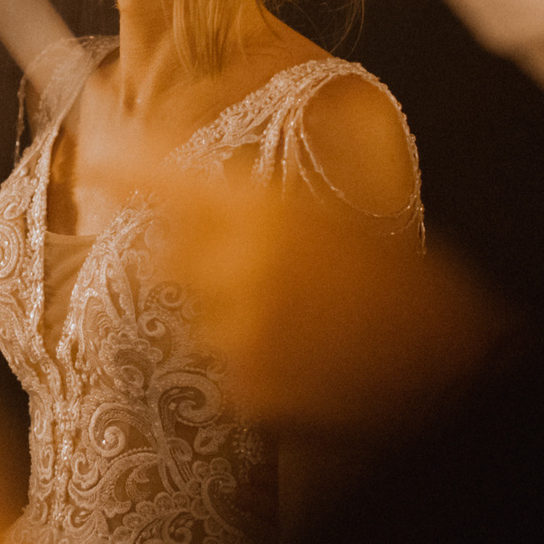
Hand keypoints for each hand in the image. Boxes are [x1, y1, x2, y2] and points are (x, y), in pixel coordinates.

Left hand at [148, 171, 506, 432]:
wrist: (446, 365)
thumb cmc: (401, 283)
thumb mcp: (340, 211)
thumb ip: (262, 196)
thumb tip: (199, 172)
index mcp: (268, 213)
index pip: (172, 181)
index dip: (129, 166)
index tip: (97, 154)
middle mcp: (240, 269)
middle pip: (168, 252)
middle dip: (191, 252)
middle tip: (251, 260)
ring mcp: (238, 334)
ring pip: (196, 312)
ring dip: (226, 308)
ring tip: (295, 314)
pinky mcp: (245, 388)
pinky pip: (221, 364)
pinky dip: (249, 358)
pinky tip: (301, 354)